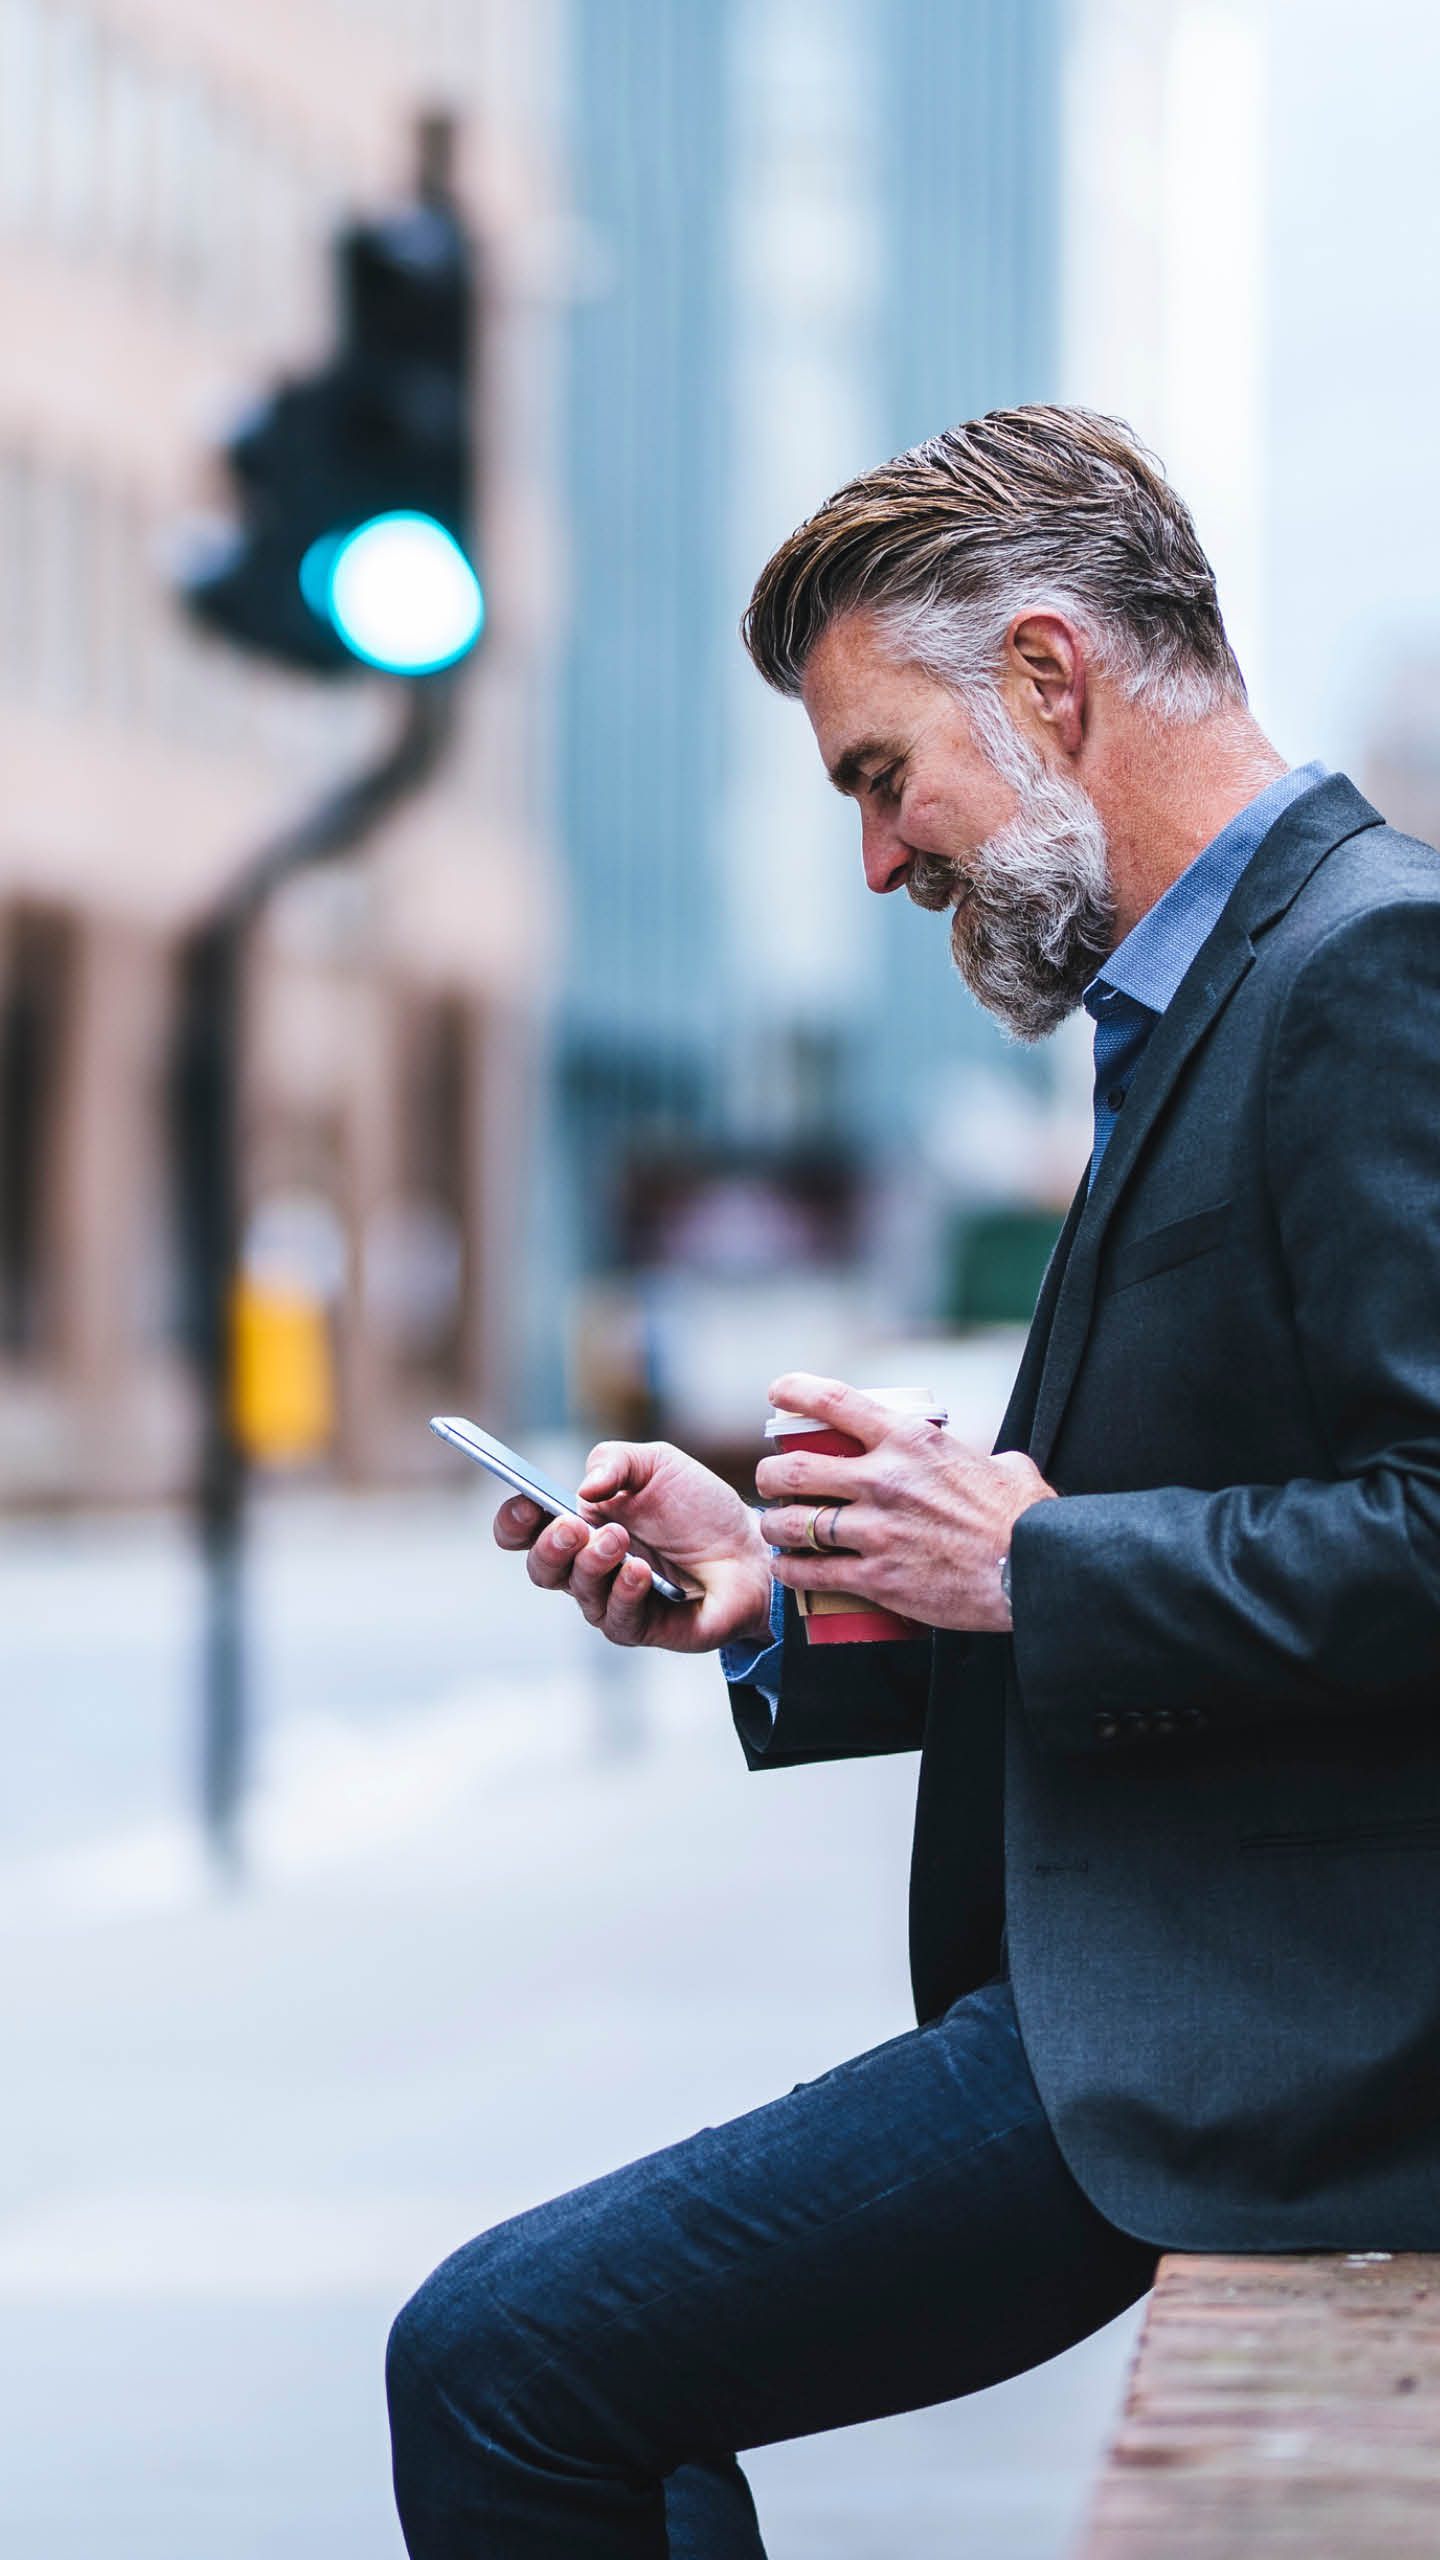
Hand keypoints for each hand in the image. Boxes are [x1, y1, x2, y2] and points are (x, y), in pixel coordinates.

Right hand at [493, 1440, 773, 1652]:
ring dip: (592, 1564)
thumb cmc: (699, 1507)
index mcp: (580, 1523)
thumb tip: (583, 1486)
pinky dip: (624, 1592)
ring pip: (578, 1592)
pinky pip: (616, 1618)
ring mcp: (611, 1599)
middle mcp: (587, 1566)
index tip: (526, 1503)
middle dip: (550, 1546)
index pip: (525, 1530)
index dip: (514, 1520)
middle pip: (541, 1567)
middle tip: (574, 1526)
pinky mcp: (641, 1627)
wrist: (752, 1548)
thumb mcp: (657, 1464)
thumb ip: (615, 1461)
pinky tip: (640, 1572)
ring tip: (619, 1540)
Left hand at [755, 1372, 1054, 1634]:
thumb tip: (989, 1460)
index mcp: (910, 1442)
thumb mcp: (1003, 1466)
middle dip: (770, 1475)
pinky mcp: (877, 1577)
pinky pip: (812, 1573)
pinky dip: (791, 1571)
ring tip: (775, 1529)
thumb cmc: (1025, 1518)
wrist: (1034, 1570)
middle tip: (770, 1482)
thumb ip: (980, 1457)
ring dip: (775, 1526)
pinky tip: (788, 1569)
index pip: (836, 1402)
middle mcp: (883, 1480)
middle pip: (794, 1469)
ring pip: (793, 1524)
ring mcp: (876, 1531)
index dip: (796, 1391)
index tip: (777, 1392)